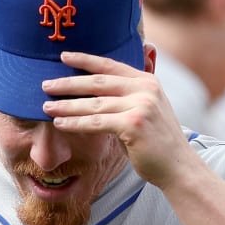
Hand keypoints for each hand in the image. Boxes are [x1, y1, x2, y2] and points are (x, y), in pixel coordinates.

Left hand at [41, 50, 200, 189]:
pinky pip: (96, 123)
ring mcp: (140, 106)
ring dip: (67, 105)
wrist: (178, 167)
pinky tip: (60, 124)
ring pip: (94, 103)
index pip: (111, 65)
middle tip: (45, 84)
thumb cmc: (158, 142)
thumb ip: (129, 97)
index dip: (85, 60)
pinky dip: (75, 123)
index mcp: (147, 81)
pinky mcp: (133, 125)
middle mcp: (145, 89)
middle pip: (98, 82)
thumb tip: (97, 89)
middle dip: (69, 83)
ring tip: (47, 106)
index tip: (63, 56)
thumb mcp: (147, 111)